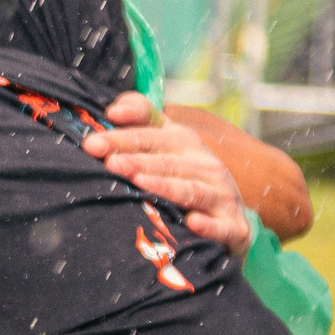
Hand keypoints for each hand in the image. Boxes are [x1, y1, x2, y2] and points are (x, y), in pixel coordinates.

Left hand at [86, 91, 251, 258]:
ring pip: (191, 189)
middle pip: (168, 159)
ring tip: (139, 182)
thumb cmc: (187, 177)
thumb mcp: (168, 146)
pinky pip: (221, 226)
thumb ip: (142, 121)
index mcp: (185, 142)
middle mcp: (205, 164)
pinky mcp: (234, 226)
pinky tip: (192, 223)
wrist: (231, 217)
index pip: (153, 131)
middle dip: (137, 159)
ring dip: (165, 186)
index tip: (100, 130)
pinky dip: (208, 225)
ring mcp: (222, 194)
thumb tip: (114, 108)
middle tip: (110, 162)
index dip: (127, 129)